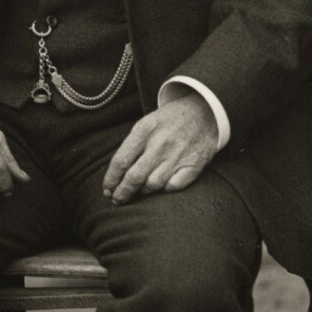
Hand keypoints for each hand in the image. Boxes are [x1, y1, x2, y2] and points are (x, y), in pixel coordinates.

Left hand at [103, 91, 219, 202]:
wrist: (205, 112)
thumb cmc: (169, 121)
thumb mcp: (146, 123)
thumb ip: (132, 145)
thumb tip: (116, 173)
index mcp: (145, 130)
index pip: (121, 161)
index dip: (111, 179)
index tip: (106, 190)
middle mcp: (161, 143)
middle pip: (135, 177)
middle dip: (122, 193)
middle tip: (117, 200)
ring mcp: (178, 155)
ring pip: (153, 185)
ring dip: (141, 193)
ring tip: (136, 195)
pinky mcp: (194, 165)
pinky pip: (173, 186)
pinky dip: (164, 190)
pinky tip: (158, 188)